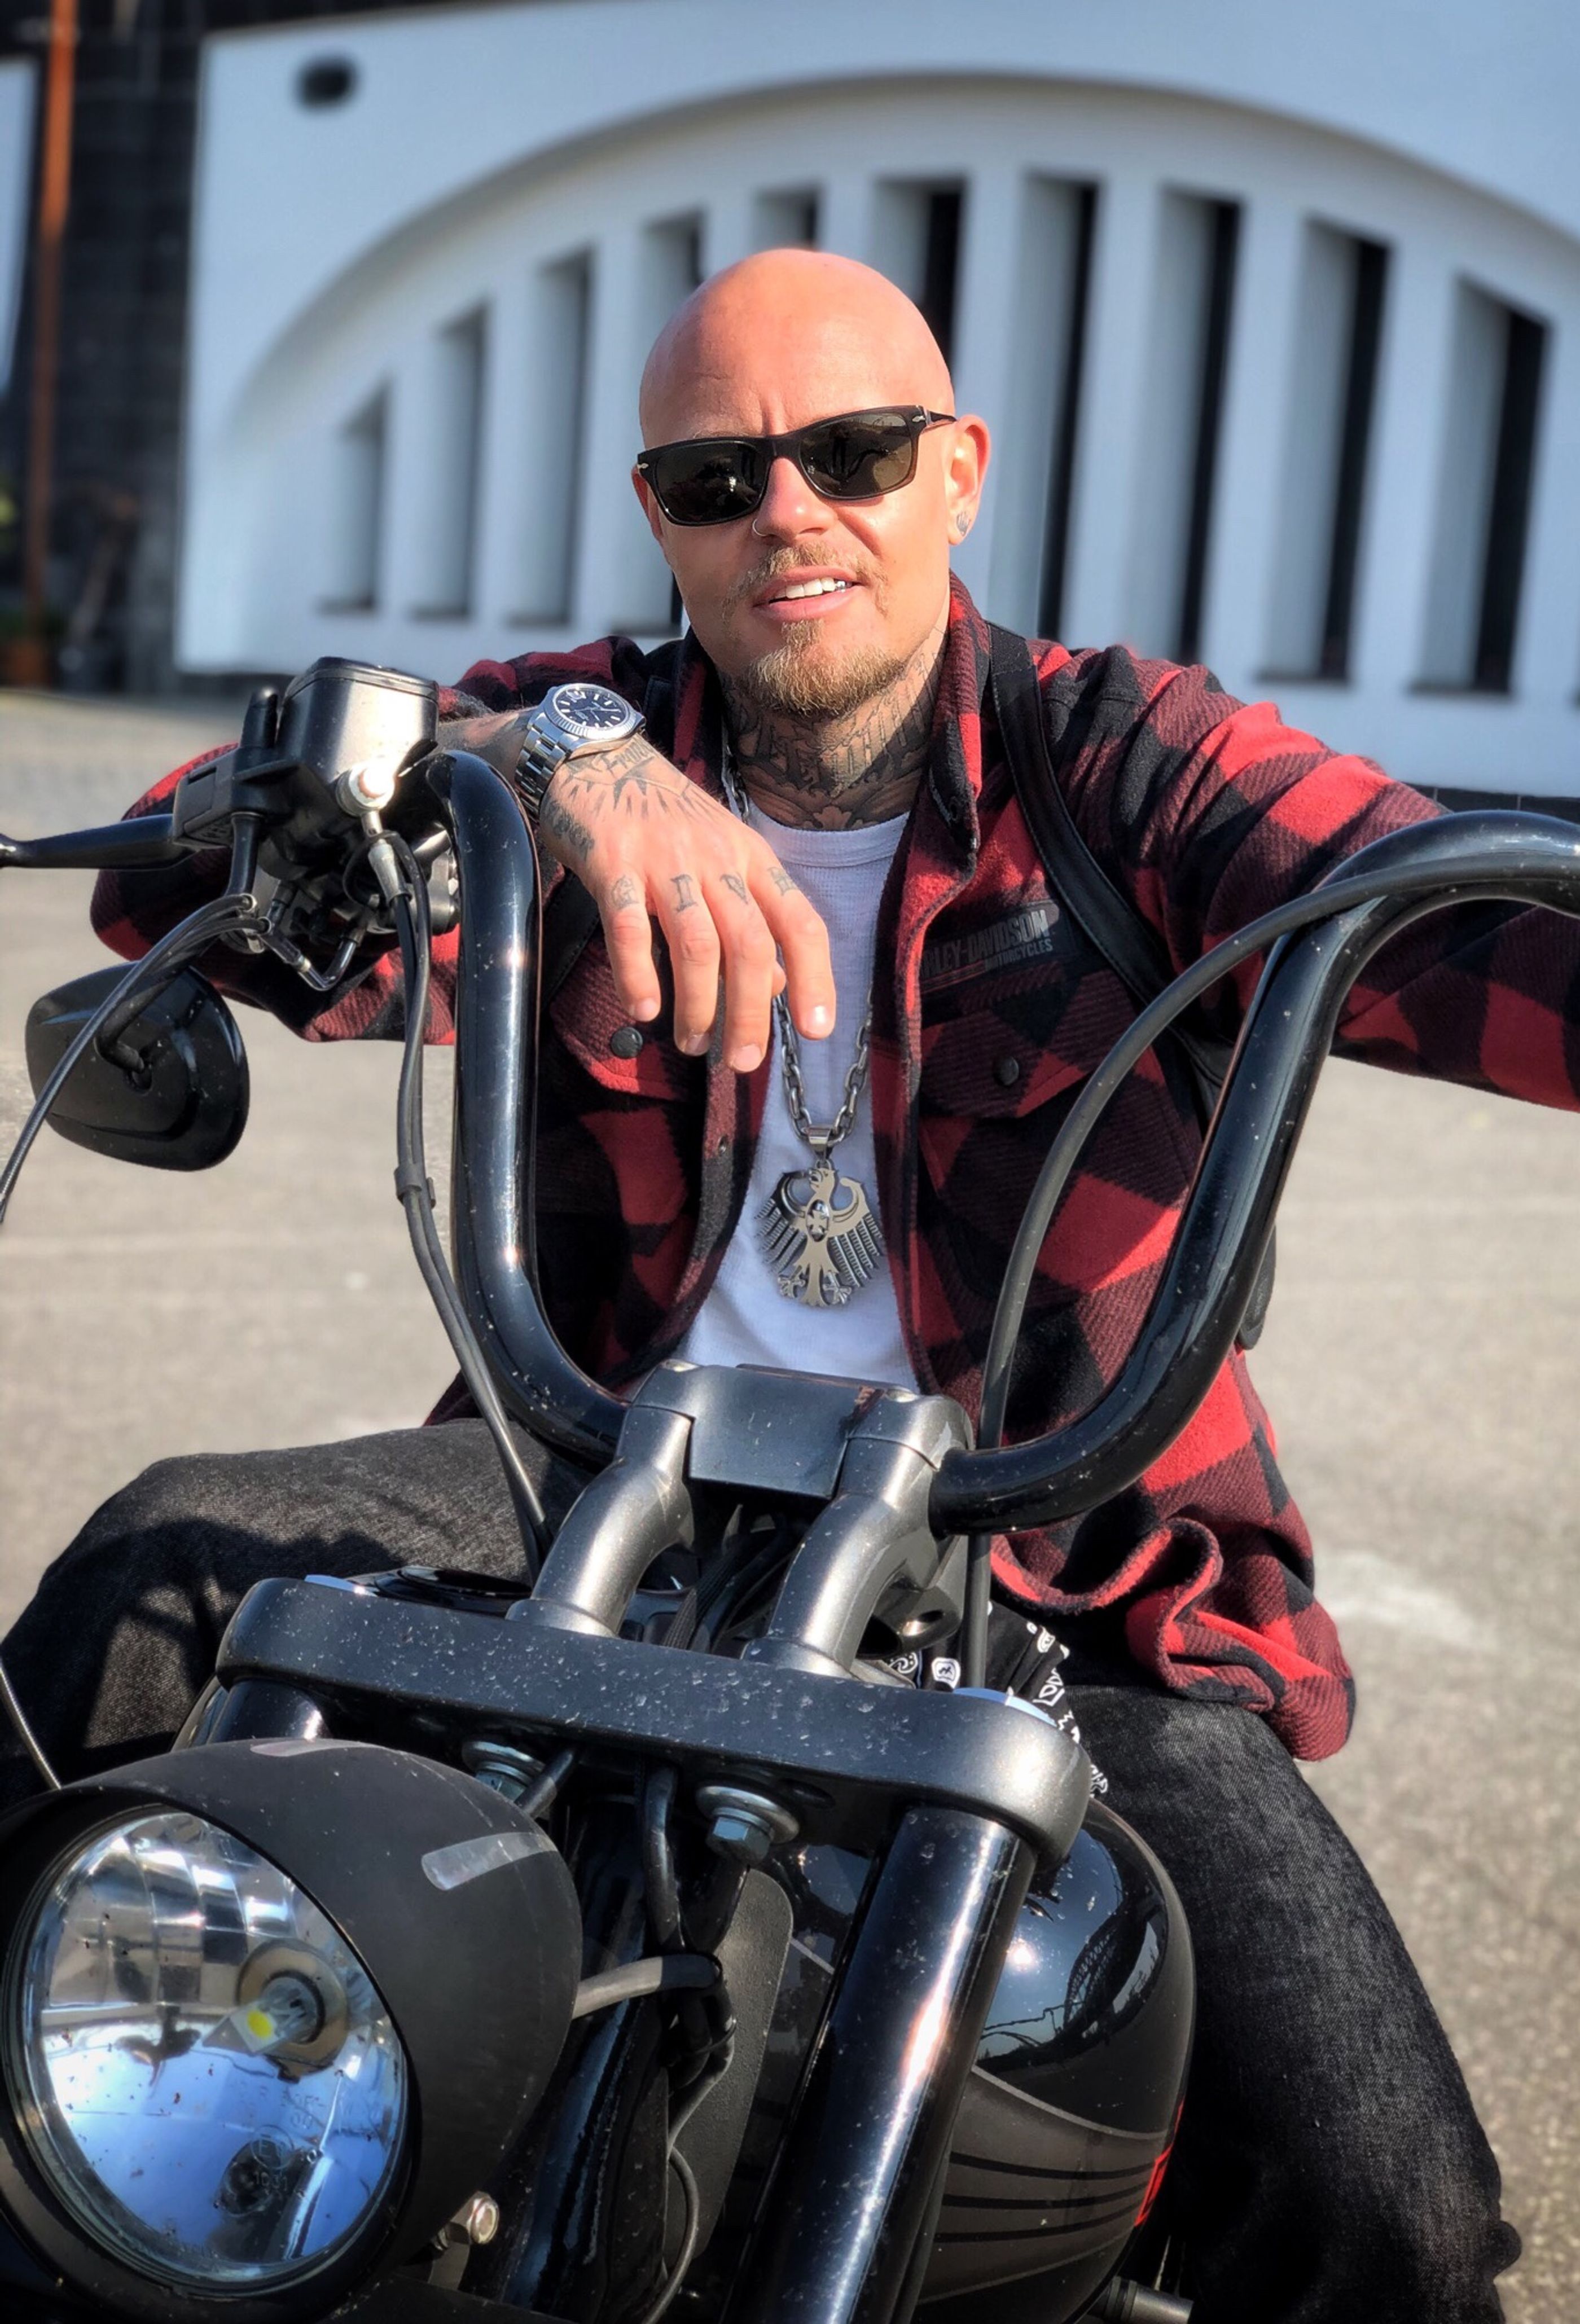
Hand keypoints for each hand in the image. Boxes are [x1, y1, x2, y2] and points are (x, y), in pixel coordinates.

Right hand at [440, 711, 834, 1069]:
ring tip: (691, 1043)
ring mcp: (664, 859)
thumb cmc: (663, 820)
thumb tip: (777, 987)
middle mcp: (716, 858)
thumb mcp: (722, 858)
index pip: (799, 921)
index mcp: (751, 857)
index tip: (816, 1031)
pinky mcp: (612, 862)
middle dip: (750, 1012)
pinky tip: (644, 1009)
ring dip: (699, 1004)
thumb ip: (751, 918)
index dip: (815, 977)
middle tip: (740, 1061)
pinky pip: (631, 926)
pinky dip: (639, 973)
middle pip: (749, 944)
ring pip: (697, 943)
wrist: (594, 759)